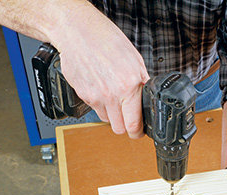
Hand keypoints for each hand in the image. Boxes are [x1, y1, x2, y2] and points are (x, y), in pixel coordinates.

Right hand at [52, 6, 149, 137]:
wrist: (78, 32)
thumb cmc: (106, 40)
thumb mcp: (135, 60)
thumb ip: (143, 83)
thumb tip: (148, 100)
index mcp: (128, 86)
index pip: (134, 124)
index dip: (138, 132)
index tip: (139, 131)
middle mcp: (111, 94)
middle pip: (119, 129)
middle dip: (125, 125)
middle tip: (128, 117)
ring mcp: (95, 97)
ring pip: (107, 120)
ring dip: (113, 114)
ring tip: (114, 97)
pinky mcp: (83, 96)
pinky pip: (95, 109)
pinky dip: (100, 104)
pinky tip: (102, 88)